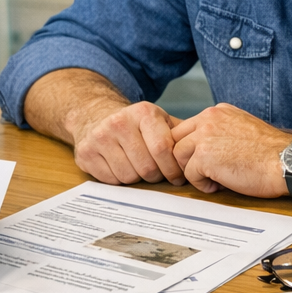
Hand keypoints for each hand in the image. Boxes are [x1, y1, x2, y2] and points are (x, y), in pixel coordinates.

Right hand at [70, 100, 185, 184]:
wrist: (95, 115)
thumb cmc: (136, 125)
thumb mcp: (159, 120)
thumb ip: (181, 134)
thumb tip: (205, 151)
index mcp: (142, 112)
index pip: (162, 149)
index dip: (173, 169)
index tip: (177, 176)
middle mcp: (119, 122)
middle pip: (146, 167)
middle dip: (156, 176)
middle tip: (157, 173)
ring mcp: (99, 137)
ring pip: (128, 176)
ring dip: (137, 178)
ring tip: (138, 167)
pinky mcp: (85, 152)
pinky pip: (111, 180)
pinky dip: (119, 180)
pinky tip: (121, 166)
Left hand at [170, 103, 291, 196]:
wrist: (288, 162)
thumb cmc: (271, 153)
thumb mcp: (242, 128)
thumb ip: (221, 131)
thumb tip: (203, 147)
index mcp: (218, 111)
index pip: (187, 127)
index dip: (191, 147)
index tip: (202, 160)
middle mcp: (209, 119)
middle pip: (176, 139)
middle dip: (185, 158)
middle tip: (201, 172)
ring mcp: (205, 137)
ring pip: (178, 156)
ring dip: (192, 171)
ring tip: (214, 179)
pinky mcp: (205, 157)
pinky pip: (190, 174)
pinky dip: (202, 184)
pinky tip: (220, 185)